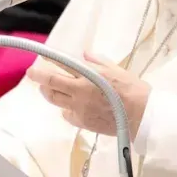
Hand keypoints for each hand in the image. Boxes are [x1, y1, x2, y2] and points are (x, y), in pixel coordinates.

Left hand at [26, 51, 150, 137]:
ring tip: (47, 88)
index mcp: (88, 76)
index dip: (46, 63)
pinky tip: (69, 105)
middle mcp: (80, 92)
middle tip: (34, 74)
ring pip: (55, 100)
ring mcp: (79, 108)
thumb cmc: (132, 89)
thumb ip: (97, 61)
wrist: (142, 115)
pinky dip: (65, 109)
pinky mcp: (83, 122)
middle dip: (39, 78)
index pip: (61, 67)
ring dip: (48, 92)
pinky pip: (66, 114)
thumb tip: (84, 54)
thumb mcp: (116, 69)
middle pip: (51, 85)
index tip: (38, 60)